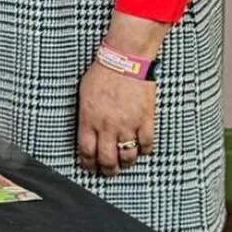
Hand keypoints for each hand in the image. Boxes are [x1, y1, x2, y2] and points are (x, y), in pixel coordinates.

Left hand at [77, 60, 155, 177]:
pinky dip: (145, 150)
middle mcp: (108, 126)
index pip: (87, 151)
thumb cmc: (102, 73)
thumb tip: (85, 130)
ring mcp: (128, 125)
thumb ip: (85, 116)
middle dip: (107, 170)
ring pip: (127, 156)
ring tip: (125, 163)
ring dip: (126, 163)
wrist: (125, 60)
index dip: (88, 163)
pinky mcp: (146, 120)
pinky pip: (147, 144)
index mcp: (90, 120)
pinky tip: (142, 150)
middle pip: (107, 159)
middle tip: (109, 171)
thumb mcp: (83, 95)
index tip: (90, 167)